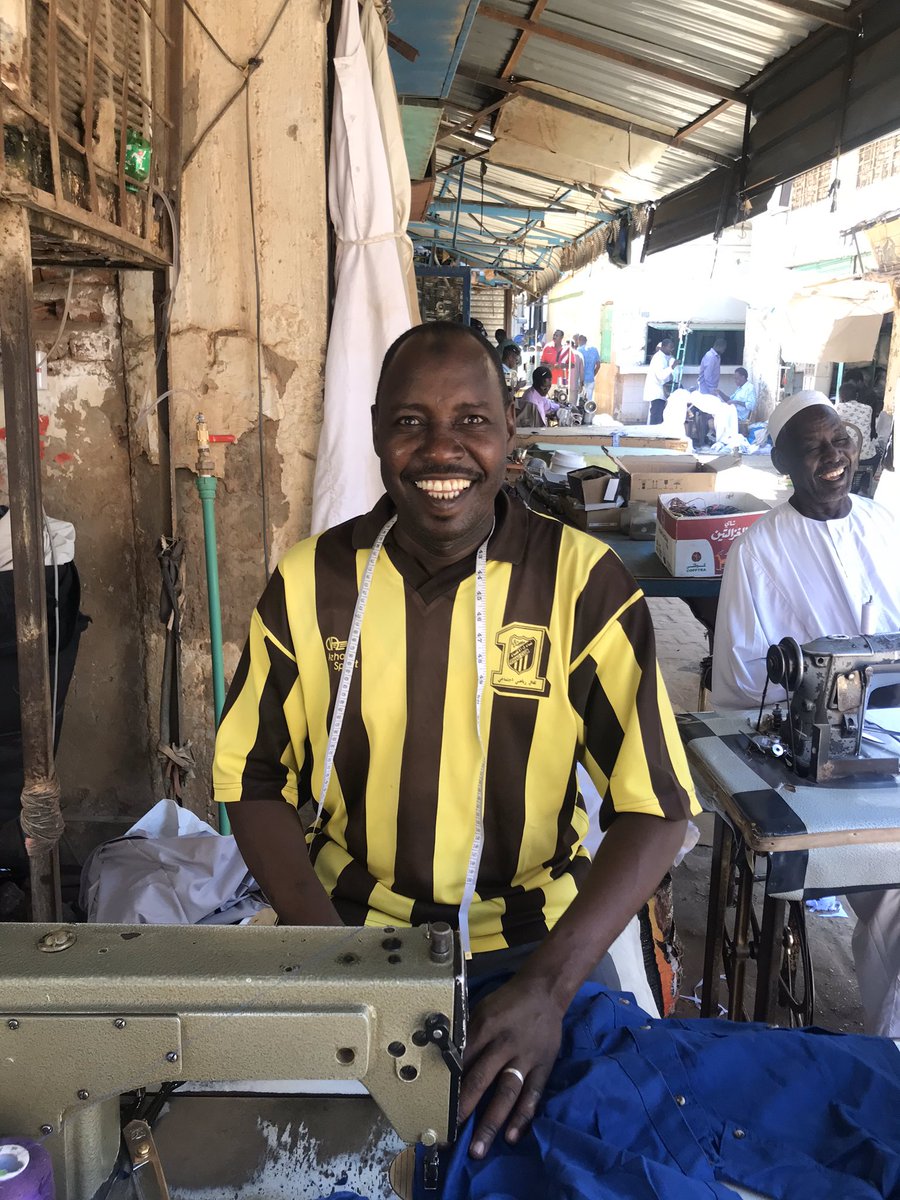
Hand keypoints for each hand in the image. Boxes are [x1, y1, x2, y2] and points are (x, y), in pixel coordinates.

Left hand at [459, 974, 563, 1159]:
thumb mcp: (483, 1008)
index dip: (450, 1085)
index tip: (437, 1108)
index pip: (463, 1060)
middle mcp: (505, 1044)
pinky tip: (511, 1136)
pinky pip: (532, 1095)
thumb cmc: (508, 1001)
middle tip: (450, 1136)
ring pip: (506, 1093)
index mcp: (486, 1027)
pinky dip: (522, 1117)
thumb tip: (448, 1059)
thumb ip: (468, 1034)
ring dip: (491, 1123)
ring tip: (478, 1148)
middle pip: (482, 1080)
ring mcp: (525, 1057)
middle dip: (465, 1109)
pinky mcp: (543, 1066)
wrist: (545, 991)